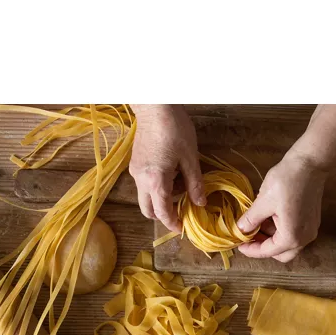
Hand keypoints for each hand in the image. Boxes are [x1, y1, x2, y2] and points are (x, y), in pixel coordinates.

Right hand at [129, 105, 205, 231]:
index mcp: (155, 181)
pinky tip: (172, 172)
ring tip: (182, 183)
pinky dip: (157, 186)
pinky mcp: (135, 163)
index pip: (162, 212)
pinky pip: (144, 184)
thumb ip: (195, 183)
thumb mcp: (190, 158)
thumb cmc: (174, 130)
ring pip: (146, 196)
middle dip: (163, 215)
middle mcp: (140, 180)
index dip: (173, 223)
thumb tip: (200, 203)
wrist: (154, 106)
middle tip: (182, 210)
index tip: (182, 228)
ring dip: (162, 198)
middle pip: (148, 209)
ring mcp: (135, 171)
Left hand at [237, 151, 326, 262]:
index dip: (250, 249)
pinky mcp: (312, 221)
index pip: (267, 251)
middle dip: (263, 247)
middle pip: (281, 254)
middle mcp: (304, 238)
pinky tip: (268, 217)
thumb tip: (240, 230)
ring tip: (256, 223)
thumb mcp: (263, 201)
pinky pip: (294, 233)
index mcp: (292, 237)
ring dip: (271, 238)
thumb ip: (251, 220)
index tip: (238, 244)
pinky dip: (280, 230)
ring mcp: (310, 230)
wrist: (310, 162)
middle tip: (248, 236)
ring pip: (287, 244)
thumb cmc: (287, 181)